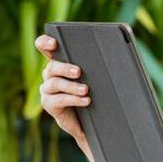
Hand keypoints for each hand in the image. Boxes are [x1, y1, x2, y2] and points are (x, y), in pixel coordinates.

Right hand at [35, 34, 92, 160]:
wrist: (90, 119)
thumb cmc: (93, 92)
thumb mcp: (95, 77)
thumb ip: (96, 64)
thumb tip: (118, 49)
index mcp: (59, 62)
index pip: (44, 47)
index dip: (45, 42)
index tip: (54, 43)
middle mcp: (50, 74)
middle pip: (51, 67)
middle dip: (65, 68)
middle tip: (79, 71)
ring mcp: (48, 90)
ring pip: (55, 83)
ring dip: (72, 86)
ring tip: (86, 90)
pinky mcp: (50, 104)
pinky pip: (59, 100)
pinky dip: (73, 99)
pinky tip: (86, 100)